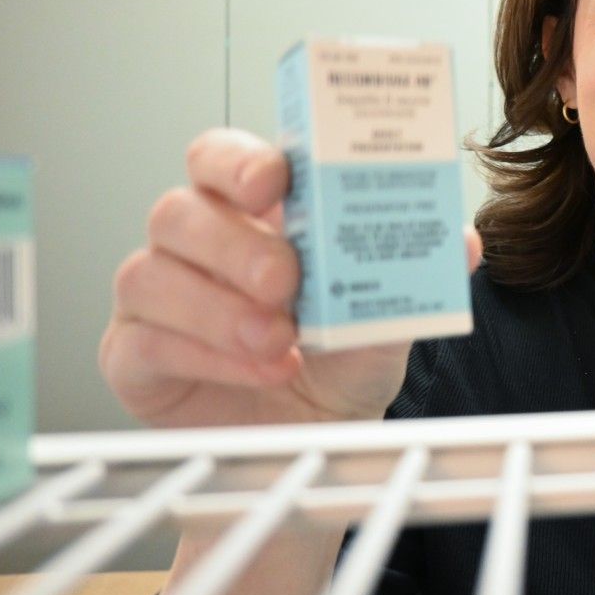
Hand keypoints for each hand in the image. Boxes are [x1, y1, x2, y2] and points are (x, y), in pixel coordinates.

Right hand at [99, 128, 481, 428]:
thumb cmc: (344, 358)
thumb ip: (415, 271)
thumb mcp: (390, 312)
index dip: (239, 162)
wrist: (325, 436)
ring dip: (219, 309)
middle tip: (286, 281)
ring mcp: (158, 297)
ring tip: (281, 341)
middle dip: (235, 246)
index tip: (273, 182)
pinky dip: (206, 357)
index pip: (221, 158)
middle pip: (179, 212)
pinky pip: (142, 343)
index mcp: (253, 211)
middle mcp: (196, 243)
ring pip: (149, 275)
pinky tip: (261, 371)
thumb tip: (459, 241)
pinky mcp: (134, 356)